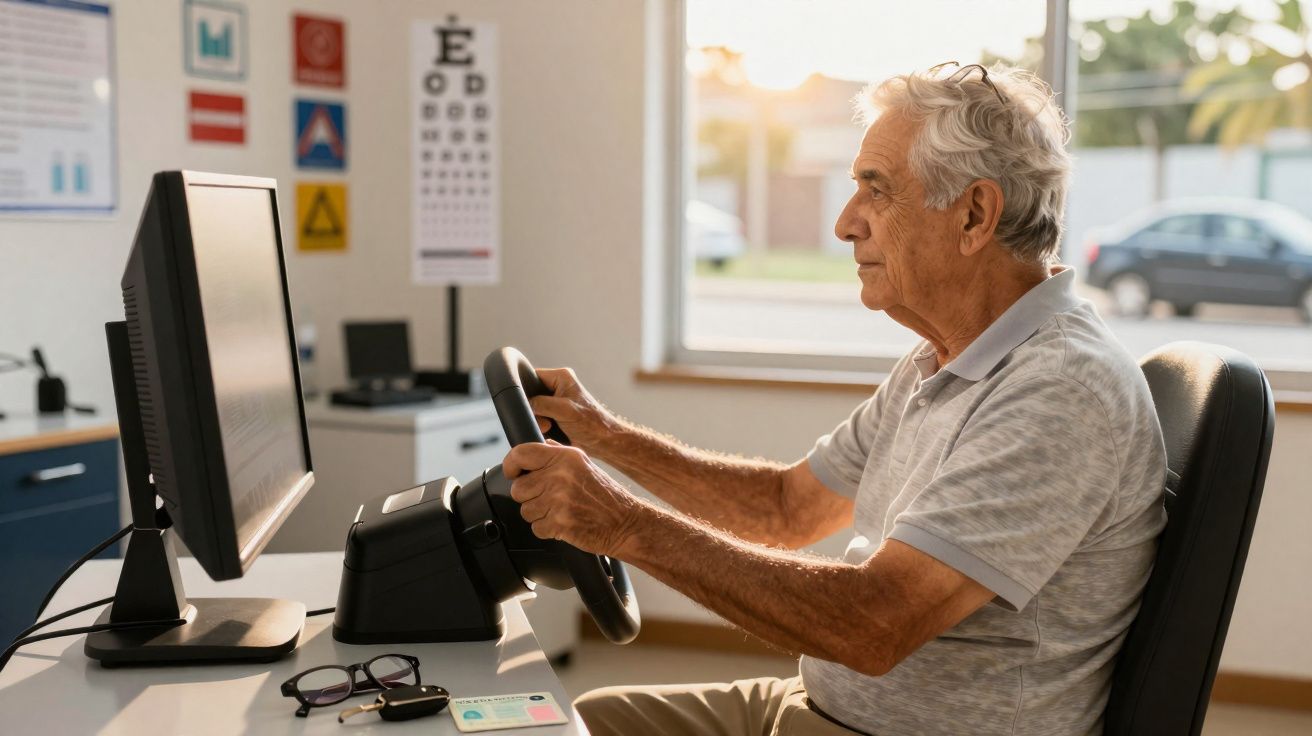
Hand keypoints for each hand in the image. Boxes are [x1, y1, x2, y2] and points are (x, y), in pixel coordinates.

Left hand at [503, 441, 646, 557]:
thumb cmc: (605, 495)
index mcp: (565, 457)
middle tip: (549, 498)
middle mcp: (561, 475)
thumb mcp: (584, 463)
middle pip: (518, 488)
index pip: (521, 453)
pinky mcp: (560, 523)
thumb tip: (536, 447)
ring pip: (525, 510)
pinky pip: (536, 528)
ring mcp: (560, 500)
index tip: (512, 473)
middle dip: (529, 497)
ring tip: (560, 511)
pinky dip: (547, 529)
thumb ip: (557, 453)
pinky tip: (564, 523)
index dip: (510, 465)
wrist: (626, 522)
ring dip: (539, 514)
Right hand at [529, 368, 625, 456]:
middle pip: (531, 394)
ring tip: (549, 427)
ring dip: (537, 420)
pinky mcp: (555, 416)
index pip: (532, 376)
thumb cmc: (592, 424)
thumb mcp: (564, 410)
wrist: (604, 442)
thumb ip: (542, 404)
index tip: (524, 405)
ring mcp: (556, 402)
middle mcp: (557, 387)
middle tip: (544, 421)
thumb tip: (525, 405)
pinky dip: (540, 426)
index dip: (524, 389)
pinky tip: (549, 432)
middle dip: (532, 409)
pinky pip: (539, 419)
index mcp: (561, 377)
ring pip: (533, 409)